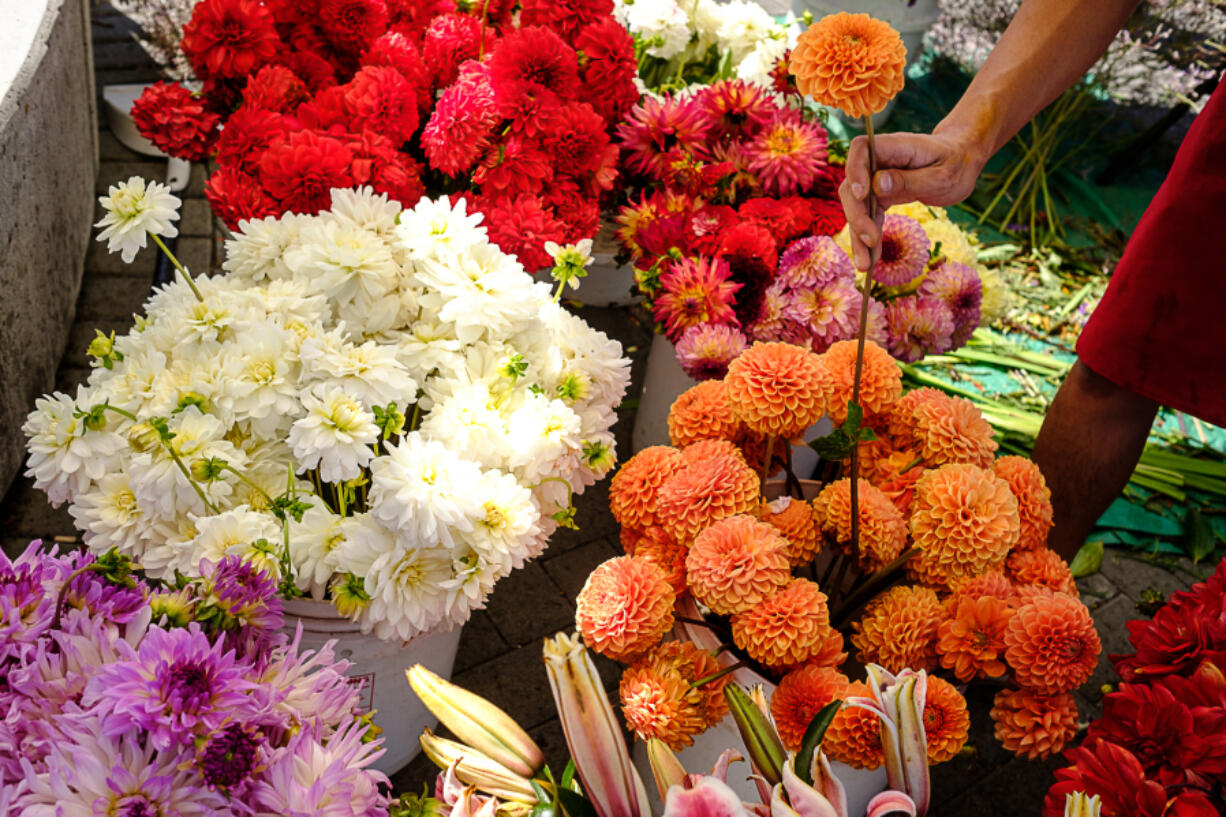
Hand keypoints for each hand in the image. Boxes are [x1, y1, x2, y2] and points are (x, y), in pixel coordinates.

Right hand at [839, 129, 987, 269]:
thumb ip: (909, 181)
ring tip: (866, 264)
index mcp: (896, 147)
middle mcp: (880, 162)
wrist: (961, 162)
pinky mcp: (880, 195)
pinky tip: (870, 259)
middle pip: (852, 184)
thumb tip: (877, 185)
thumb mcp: (942, 176)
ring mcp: (877, 179)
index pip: (861, 149)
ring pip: (856, 205)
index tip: (861, 194)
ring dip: (857, 234)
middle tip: (870, 240)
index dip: (855, 169)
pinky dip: (867, 237)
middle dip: (856, 214)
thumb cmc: (956, 164)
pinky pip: (868, 216)